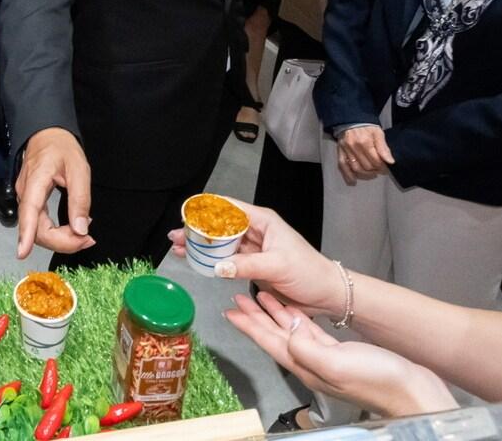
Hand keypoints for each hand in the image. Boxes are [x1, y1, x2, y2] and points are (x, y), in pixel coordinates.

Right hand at [15, 127, 95, 257]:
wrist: (46, 134)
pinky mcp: (30, 202)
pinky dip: (57, 232)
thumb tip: (80, 229)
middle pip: (36, 229)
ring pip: (38, 230)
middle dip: (62, 241)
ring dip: (61, 239)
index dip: (26, 234)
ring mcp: (25, 199)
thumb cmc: (62, 147)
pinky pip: (40, 224)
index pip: (29, 211)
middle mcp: (25, 193)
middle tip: (88, 239)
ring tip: (84, 236)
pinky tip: (73, 230)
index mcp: (35, 181)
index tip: (23, 253)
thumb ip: (80, 199)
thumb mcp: (79, 169)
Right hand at [167, 198, 345, 315]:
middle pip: (220, 226)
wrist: (325, 295)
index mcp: (263, 221)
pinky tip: (196, 263)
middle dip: (197, 230)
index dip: (206, 208)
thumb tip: (217, 267)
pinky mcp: (251, 266)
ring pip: (220, 244)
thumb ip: (246, 265)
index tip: (186, 213)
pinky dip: (210, 261)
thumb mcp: (277, 266)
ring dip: (201, 246)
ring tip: (178, 249)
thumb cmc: (309, 272)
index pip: (229, 207)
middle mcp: (255, 231)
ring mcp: (252, 249)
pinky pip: (226, 260)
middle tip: (176, 237)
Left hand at [227, 292, 455, 418]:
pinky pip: (309, 331)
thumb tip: (287, 329)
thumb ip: (306, 347)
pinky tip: (292, 309)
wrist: (412, 391)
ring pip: (289, 331)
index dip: (248, 326)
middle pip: (274, 335)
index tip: (230, 312)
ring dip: (273, 314)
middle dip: (255, 317)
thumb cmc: (377, 380)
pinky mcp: (339, 353)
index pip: (268, 342)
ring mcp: (324, 358)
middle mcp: (310, 362)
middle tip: (237, 300)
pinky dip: (297, 318)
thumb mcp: (336, 363)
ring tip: (258, 297)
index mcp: (305, 365)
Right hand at [337, 126, 394, 182]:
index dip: (382, 167)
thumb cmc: (367, 127)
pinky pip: (342, 166)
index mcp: (365, 142)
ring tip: (371, 174)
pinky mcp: (340, 152)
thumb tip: (390, 161)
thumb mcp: (378, 133)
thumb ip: (384, 148)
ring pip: (356, 169)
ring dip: (365, 175)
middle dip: (375, 171)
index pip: (376, 161)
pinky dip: (347, 175)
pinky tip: (353, 181)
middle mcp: (354, 147)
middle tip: (380, 170)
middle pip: (366, 166)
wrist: (351, 119)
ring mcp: (346, 150)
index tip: (386, 167)